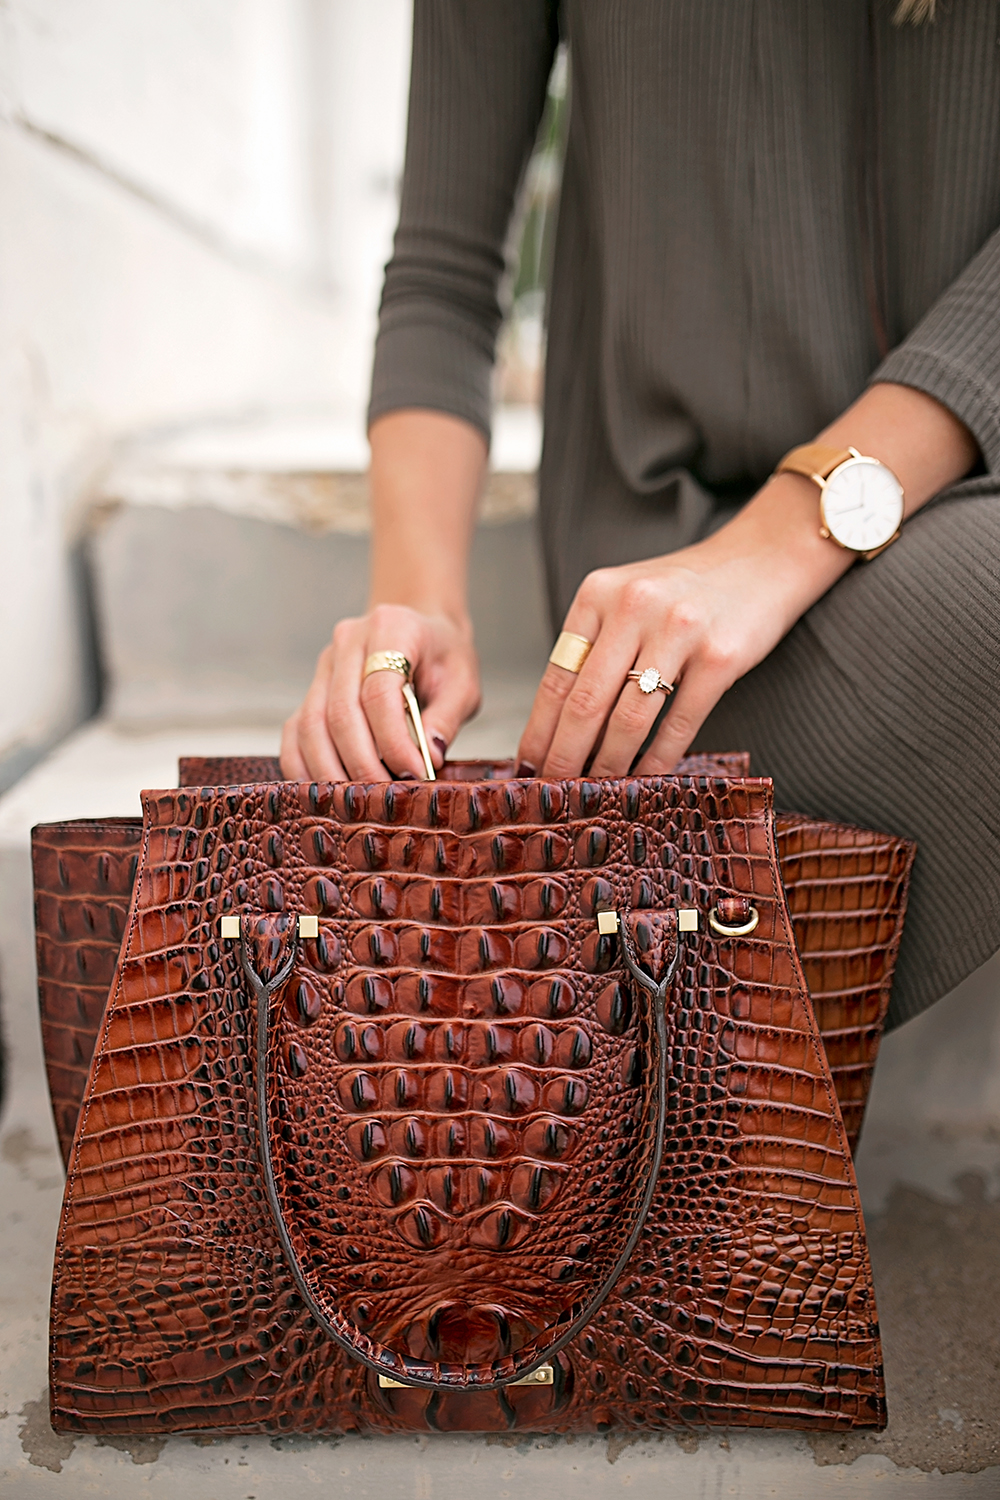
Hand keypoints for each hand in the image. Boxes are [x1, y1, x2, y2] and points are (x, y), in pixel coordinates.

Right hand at [280, 604, 479, 780]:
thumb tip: (429, 757)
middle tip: (385, 797)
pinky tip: (323, 792)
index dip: (394, 740)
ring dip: (331, 771)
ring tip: (357, 801)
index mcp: (390, 628)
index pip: (379, 692)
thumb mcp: (464, 682)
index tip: (414, 773)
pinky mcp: (312, 689)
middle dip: (362, 764)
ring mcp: (325, 665)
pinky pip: (295, 732)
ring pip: (311, 725)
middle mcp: (349, 642)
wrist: (424, 634)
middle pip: (340, 712)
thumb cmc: (444, 659)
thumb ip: (447, 718)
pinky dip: (303, 765)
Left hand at [518, 381, 978, 778]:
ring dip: (608, 765)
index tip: (528, 765)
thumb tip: (558, 723)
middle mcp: (634, 607)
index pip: (557, 676)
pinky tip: (646, 777)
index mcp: (599, 593)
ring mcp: (679, 630)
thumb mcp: (629, 598)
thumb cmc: (687, 590)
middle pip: (585, 702)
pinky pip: (679, 722)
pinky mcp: (721, 656)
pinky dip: (658, 758)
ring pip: (628, 719)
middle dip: (565, 756)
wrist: (763, 558)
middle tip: (555, 790)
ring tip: (597, 791)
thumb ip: (595, 646)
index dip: (539, 729)